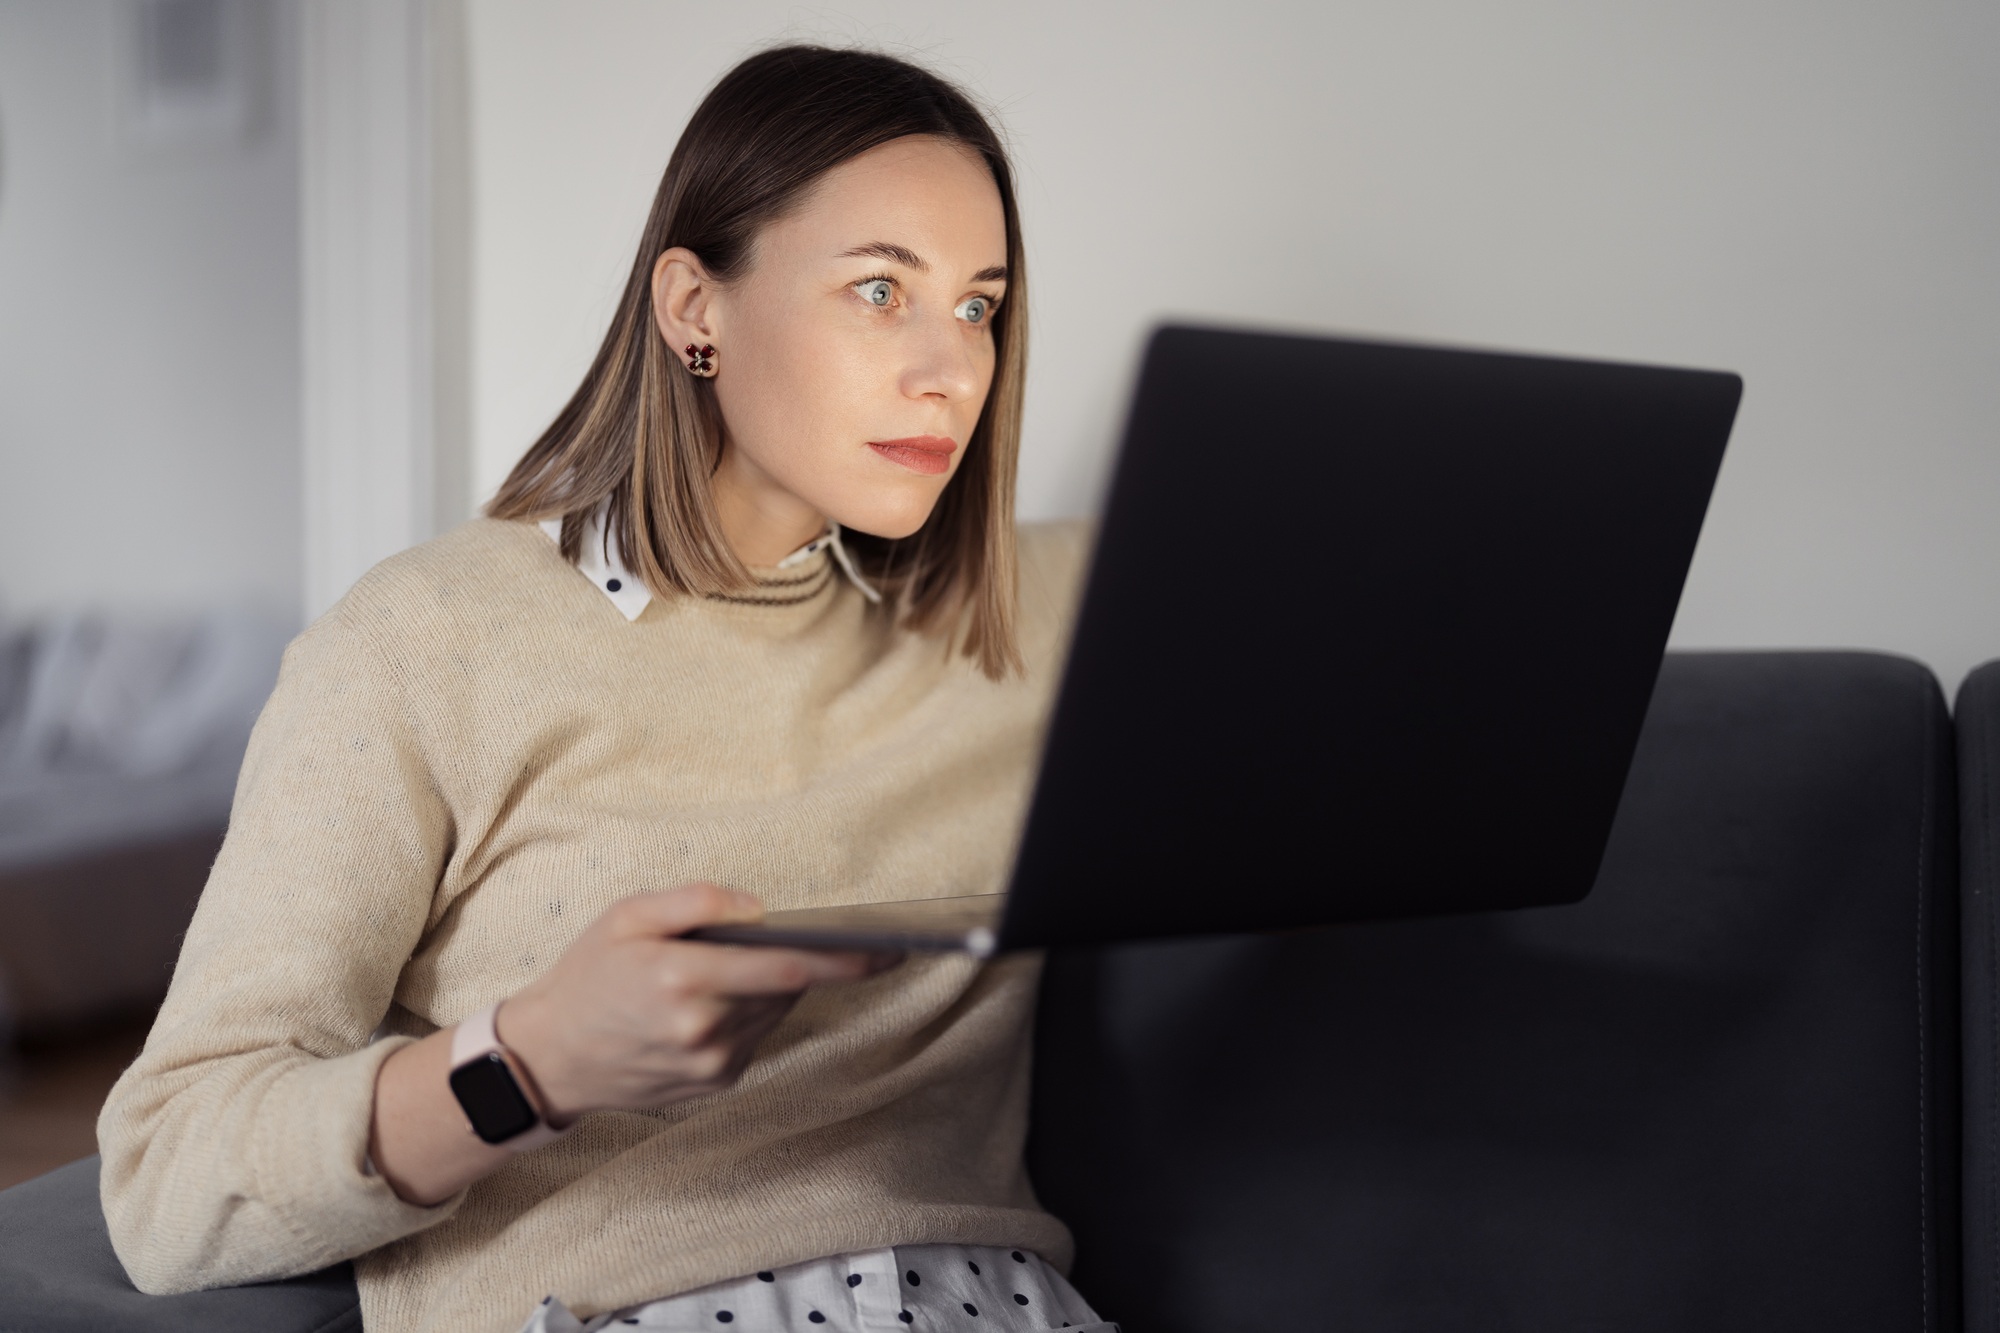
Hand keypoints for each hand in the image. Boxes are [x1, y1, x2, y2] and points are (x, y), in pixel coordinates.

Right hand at [496, 883, 891, 1120]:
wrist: (552, 1056)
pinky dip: (752, 1012)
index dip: (847, 959)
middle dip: (808, 961)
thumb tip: (758, 907)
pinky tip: (717, 1001)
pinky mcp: (716, 1083)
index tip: (890, 949)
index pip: (788, 967)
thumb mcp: (627, 916)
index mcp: (682, 979)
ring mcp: (712, 1062)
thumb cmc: (588, 976)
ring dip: (774, 986)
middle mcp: (703, 1028)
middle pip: (790, 988)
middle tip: (826, 938)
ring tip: (733, 967)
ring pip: (776, 1012)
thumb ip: (696, 902)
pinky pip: (757, 1036)